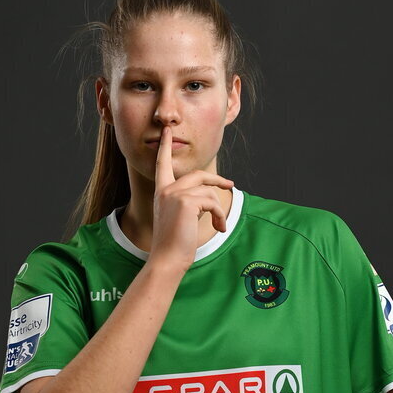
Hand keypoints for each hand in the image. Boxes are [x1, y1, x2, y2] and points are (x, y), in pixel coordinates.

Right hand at [148, 125, 234, 272]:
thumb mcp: (179, 218)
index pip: (162, 164)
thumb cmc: (174, 244)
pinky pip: (213, 202)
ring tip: (218, 225)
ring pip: (209, 192)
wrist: (167, 260)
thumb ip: (188, 202)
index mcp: (161, 192)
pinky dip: (219, 216)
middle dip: (217, 179)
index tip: (167, 132)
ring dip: (218, 210)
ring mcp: (175, 194)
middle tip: (231, 184)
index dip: (166, 147)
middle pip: (198, 174)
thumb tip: (208, 196)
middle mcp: (166, 190)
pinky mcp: (187, 202)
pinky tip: (218, 228)